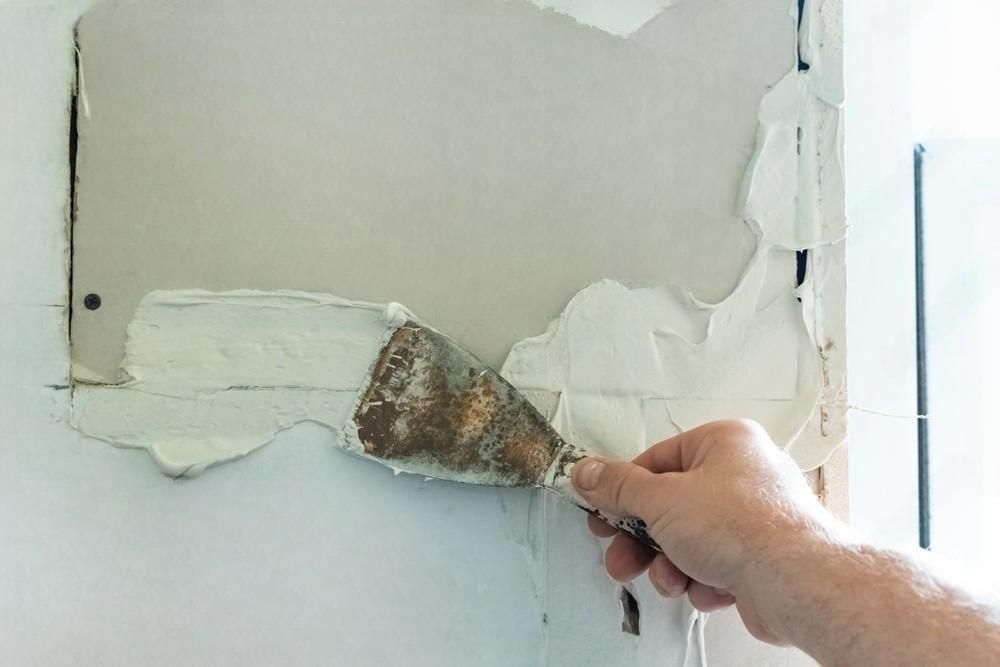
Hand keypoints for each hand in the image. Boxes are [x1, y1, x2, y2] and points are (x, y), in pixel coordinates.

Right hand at [572, 419, 836, 643]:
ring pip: (689, 540)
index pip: (657, 460)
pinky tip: (708, 587)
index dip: (624, 490)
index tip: (601, 512)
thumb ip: (618, 488)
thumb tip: (588, 473)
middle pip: (671, 505)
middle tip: (622, 557)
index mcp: (724, 442)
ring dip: (671, 565)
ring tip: (672, 578)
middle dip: (643, 540)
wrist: (797, 583)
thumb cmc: (745, 528)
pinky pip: (713, 565)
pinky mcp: (760, 557)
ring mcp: (754, 518)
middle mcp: (743, 474)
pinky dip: (702, 580)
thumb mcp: (661, 500)